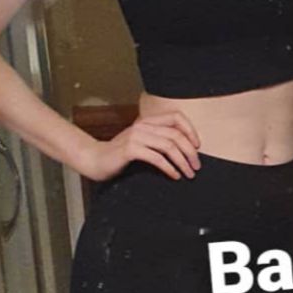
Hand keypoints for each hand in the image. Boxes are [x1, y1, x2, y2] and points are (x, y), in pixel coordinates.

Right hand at [84, 112, 200, 181]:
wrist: (94, 160)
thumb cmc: (119, 155)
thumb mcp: (141, 143)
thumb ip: (157, 141)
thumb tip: (184, 151)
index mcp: (147, 121)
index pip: (176, 117)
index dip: (190, 130)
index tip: (197, 146)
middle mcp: (143, 125)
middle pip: (176, 134)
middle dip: (190, 151)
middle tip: (196, 166)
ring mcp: (136, 136)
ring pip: (168, 146)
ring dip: (182, 161)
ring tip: (188, 173)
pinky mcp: (130, 149)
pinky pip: (157, 158)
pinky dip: (169, 168)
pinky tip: (174, 175)